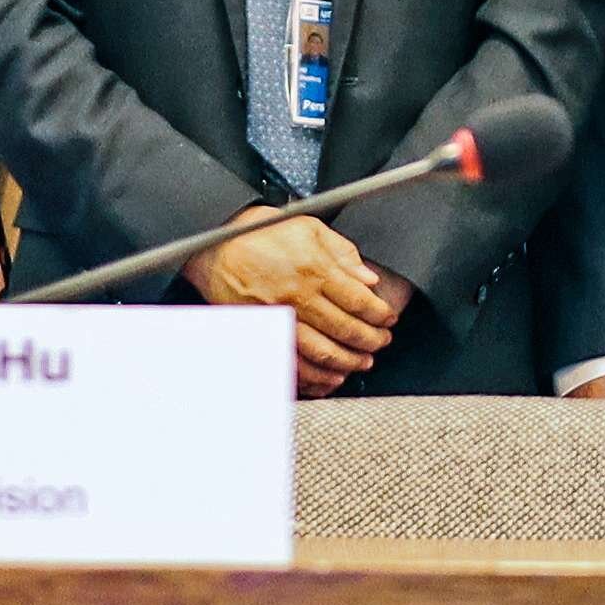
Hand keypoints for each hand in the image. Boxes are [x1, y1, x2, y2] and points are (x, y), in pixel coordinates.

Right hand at [190, 217, 406, 391]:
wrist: (216, 242)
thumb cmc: (262, 231)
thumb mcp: (309, 227)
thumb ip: (343, 253)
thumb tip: (369, 279)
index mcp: (314, 268)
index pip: (359, 301)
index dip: (380, 314)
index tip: (388, 319)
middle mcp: (297, 295)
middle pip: (345, 329)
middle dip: (370, 340)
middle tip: (381, 342)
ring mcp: (277, 317)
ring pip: (322, 352)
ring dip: (348, 362)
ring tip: (363, 361)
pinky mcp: (261, 332)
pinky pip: (292, 362)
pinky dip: (314, 376)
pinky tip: (330, 377)